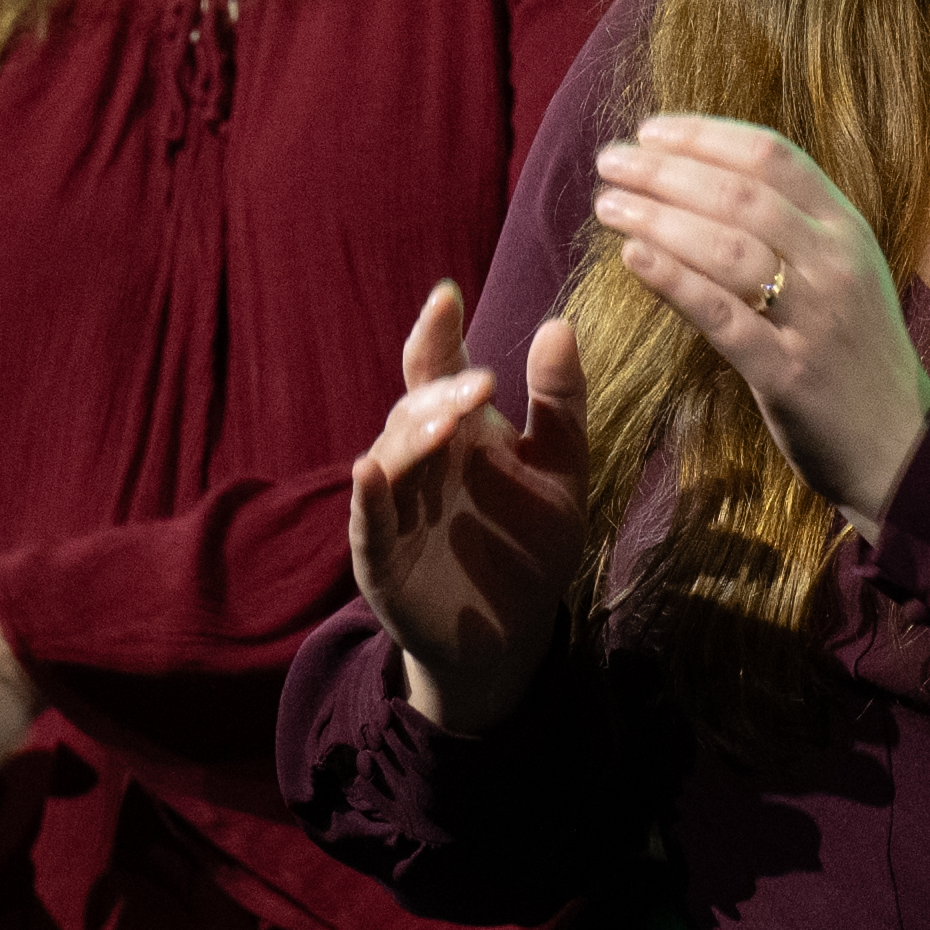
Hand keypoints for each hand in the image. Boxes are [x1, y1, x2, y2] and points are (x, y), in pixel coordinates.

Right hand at [343, 280, 599, 739]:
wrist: (515, 633)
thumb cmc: (530, 542)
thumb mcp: (560, 467)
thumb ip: (559, 401)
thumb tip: (559, 323)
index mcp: (459, 431)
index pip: (437, 368)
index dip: (437, 332)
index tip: (446, 296)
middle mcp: (420, 461)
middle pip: (416, 409)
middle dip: (443, 392)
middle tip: (480, 384)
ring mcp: (396, 508)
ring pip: (391, 457)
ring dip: (415, 436)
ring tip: (448, 423)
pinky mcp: (382, 558)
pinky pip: (369, 521)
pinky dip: (369, 497)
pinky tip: (371, 473)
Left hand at [596, 116, 929, 517]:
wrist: (901, 446)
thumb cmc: (853, 353)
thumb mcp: (841, 274)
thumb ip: (793, 228)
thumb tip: (704, 178)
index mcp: (847, 229)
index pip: (773, 155)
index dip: (705, 135)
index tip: (650, 130)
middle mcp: (836, 264)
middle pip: (741, 194)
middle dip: (666, 170)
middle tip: (611, 160)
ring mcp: (816, 318)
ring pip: (727, 248)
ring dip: (658, 217)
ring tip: (608, 205)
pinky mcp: (789, 373)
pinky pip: (721, 315)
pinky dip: (673, 280)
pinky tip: (631, 258)